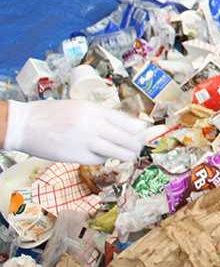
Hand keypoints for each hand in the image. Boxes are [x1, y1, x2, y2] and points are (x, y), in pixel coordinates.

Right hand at [2, 100, 148, 163]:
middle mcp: (94, 125)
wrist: (26, 124)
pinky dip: (103, 158)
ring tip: (130, 155)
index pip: (127, 122)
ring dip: (126, 154)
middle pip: (127, 139)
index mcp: (95, 110)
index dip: (139, 130)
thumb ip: (101, 115)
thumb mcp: (80, 106)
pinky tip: (102, 155)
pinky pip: (98, 160)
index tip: (145, 133)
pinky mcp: (76, 156)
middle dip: (136, 145)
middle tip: (140, 147)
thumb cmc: (53, 114)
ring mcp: (86, 142)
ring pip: (117, 152)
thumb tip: (125, 125)